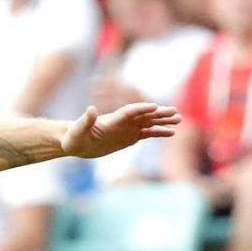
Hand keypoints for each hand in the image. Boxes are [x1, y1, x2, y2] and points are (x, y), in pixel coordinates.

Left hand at [61, 102, 181, 158]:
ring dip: (163, 120)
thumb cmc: (73, 138)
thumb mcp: (77, 132)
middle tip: (175, 111)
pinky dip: (159, 132)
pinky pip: (148, 133)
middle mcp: (122, 122)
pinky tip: (171, 132)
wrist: (75, 143)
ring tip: (179, 119)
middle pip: (144, 115)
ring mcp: (128, 128)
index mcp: (112, 120)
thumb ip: (84, 120)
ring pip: (149, 122)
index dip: (142, 108)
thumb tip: (91, 108)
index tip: (155, 107)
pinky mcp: (130, 136)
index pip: (130, 111)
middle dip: (159, 113)